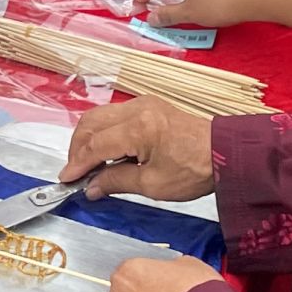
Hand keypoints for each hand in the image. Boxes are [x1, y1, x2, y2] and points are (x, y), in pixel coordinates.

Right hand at [65, 97, 217, 200]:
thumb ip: (116, 182)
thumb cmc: (193, 171)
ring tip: (86, 164)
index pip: (96, 145)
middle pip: (91, 123)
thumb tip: (90, 187)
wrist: (225, 154)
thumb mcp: (153, 185)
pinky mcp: (148, 105)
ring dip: (88, 138)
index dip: (77, 164)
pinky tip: (104, 152)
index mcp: (139, 128)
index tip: (66, 179)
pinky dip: (103, 132)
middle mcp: (137, 109)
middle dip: (77, 148)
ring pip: (100, 116)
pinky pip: (114, 115)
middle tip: (74, 172)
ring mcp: (143, 103)